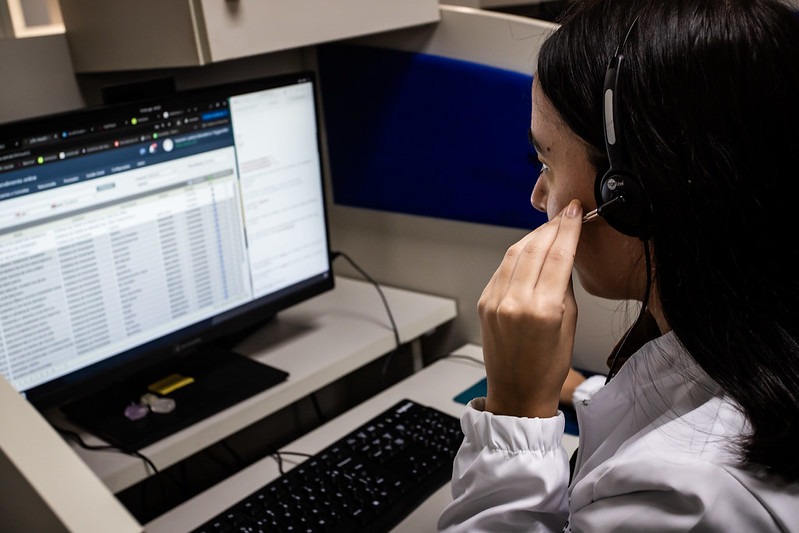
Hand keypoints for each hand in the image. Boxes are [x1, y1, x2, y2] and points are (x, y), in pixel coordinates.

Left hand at [478, 199, 582, 418]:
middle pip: (535, 248)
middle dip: (552, 228)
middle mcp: (514, 302)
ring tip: (550, 229)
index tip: (576, 212)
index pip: (559, 256)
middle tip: (566, 215)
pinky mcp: (484, 302)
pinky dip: (517, 255)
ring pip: (514, 254)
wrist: (517, 392)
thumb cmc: (549, 365)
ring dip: (533, 237)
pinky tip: (530, 250)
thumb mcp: (570, 324)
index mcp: (542, 310)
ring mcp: (495, 301)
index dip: (569, 229)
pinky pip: (502, 269)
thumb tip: (564, 253)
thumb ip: (564, 286)